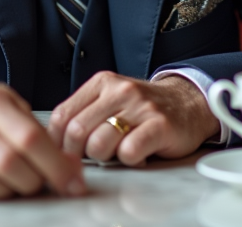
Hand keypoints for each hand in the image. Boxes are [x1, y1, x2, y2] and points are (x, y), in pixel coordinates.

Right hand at [0, 83, 84, 200]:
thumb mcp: (7, 110)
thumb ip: (39, 135)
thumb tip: (72, 169)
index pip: (31, 138)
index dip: (57, 166)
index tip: (73, 185)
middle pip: (10, 163)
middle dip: (33, 181)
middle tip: (38, 183)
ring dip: (7, 192)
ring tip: (11, 184)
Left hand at [47, 72, 219, 165]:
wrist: (188, 103)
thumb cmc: (143, 109)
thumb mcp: (110, 100)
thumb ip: (84, 114)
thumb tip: (53, 141)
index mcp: (102, 83)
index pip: (62, 116)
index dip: (57, 142)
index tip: (65, 153)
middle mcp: (120, 90)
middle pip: (77, 132)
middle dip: (78, 153)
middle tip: (91, 157)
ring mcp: (141, 107)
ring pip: (99, 144)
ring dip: (103, 157)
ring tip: (116, 152)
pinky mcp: (159, 125)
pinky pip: (129, 151)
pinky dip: (128, 159)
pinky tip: (136, 153)